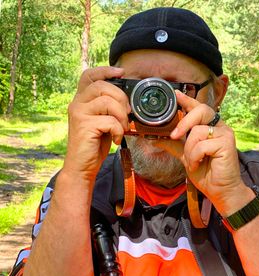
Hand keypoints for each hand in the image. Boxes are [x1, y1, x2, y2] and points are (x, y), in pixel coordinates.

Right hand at [64, 66, 130, 181]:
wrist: (82, 167)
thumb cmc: (94, 145)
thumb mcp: (103, 122)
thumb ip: (109, 109)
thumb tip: (128, 100)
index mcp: (81, 100)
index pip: (89, 75)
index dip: (106, 70)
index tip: (121, 72)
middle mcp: (77, 103)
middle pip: (102, 86)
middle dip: (121, 98)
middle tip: (127, 114)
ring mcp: (79, 113)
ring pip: (107, 101)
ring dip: (121, 116)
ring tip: (122, 129)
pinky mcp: (84, 125)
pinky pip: (110, 120)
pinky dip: (118, 131)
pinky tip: (116, 139)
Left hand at [154, 91, 253, 215]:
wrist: (219, 190)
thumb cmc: (206, 172)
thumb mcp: (186, 156)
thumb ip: (174, 145)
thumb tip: (156, 138)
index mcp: (209, 128)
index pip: (199, 108)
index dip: (188, 100)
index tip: (176, 94)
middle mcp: (219, 127)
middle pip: (201, 110)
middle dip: (184, 122)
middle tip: (174, 135)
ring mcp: (224, 134)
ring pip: (197, 131)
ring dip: (189, 150)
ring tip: (193, 162)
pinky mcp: (227, 143)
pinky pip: (202, 144)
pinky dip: (195, 156)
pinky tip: (198, 164)